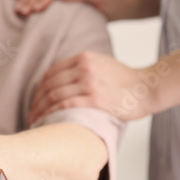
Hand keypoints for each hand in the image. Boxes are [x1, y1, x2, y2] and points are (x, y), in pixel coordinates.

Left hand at [28, 51, 152, 122]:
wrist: (148, 88)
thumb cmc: (126, 80)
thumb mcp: (101, 64)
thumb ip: (82, 68)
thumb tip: (62, 81)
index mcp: (83, 58)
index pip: (51, 73)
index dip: (39, 88)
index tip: (35, 100)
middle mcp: (84, 68)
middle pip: (49, 85)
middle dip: (36, 101)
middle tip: (31, 113)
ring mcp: (89, 82)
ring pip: (53, 95)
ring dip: (40, 109)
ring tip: (34, 120)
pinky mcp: (94, 98)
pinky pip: (64, 106)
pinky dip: (50, 114)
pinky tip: (45, 121)